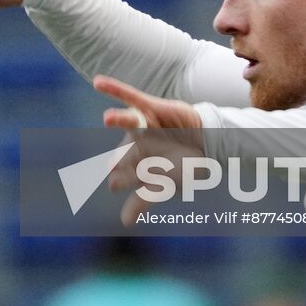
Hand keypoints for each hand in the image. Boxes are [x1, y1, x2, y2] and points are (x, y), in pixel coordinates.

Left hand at [95, 75, 204, 225]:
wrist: (207, 141)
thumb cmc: (183, 166)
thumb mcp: (166, 185)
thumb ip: (144, 200)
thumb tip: (125, 224)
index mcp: (137, 165)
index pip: (128, 174)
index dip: (123, 178)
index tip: (114, 184)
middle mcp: (137, 144)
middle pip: (128, 150)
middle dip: (122, 156)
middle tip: (114, 165)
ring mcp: (143, 125)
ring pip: (130, 122)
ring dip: (120, 119)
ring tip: (107, 119)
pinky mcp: (151, 107)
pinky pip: (132, 96)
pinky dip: (115, 88)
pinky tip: (97, 82)